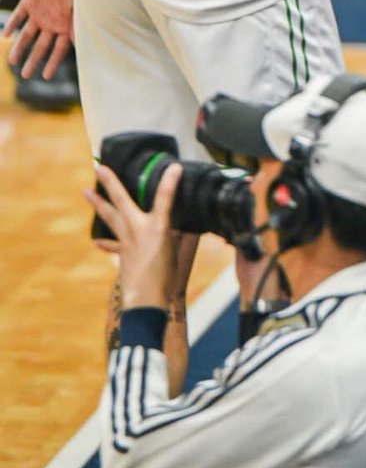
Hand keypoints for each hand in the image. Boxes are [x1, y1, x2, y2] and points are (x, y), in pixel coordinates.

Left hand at [5, 0, 74, 78]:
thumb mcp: (79, 9)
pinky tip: (6, 36)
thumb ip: (77, 27)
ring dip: (20, 47)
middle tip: (25, 75)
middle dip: (33, 60)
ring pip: (27, 34)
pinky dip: (12, 25)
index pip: (58, 49)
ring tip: (11, 60)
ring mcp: (39, 12)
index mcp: (66, 25)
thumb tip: (81, 47)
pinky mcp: (29, 1)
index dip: (52, 62)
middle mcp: (52, 21)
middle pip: (41, 45)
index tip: (46, 77)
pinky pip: (18, 16)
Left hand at [85, 162, 182, 310]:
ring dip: (98, 204)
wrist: (146, 300)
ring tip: (86, 192)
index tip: (175, 167)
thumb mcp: (177, 251)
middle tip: (98, 168)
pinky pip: (112, 244)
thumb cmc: (165, 277)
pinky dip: (105, 242)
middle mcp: (137, 229)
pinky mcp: (123, 255)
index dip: (170, 181)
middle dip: (110, 183)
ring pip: (110, 217)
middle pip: (121, 200)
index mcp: (156, 227)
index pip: (164, 197)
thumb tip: (176, 226)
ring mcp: (126, 241)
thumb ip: (177, 235)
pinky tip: (96, 242)